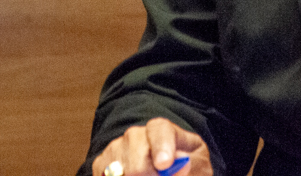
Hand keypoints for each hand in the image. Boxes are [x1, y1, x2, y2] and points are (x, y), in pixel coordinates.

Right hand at [92, 118, 212, 175]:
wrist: (171, 171)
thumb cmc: (187, 171)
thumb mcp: (199, 168)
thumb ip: (194, 166)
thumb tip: (183, 163)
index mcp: (162, 131)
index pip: (159, 129)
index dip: (162, 146)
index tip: (165, 164)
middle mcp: (135, 136)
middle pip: (135, 152)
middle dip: (147, 173)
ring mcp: (115, 149)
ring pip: (118, 168)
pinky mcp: (101, 166)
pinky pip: (102, 175)